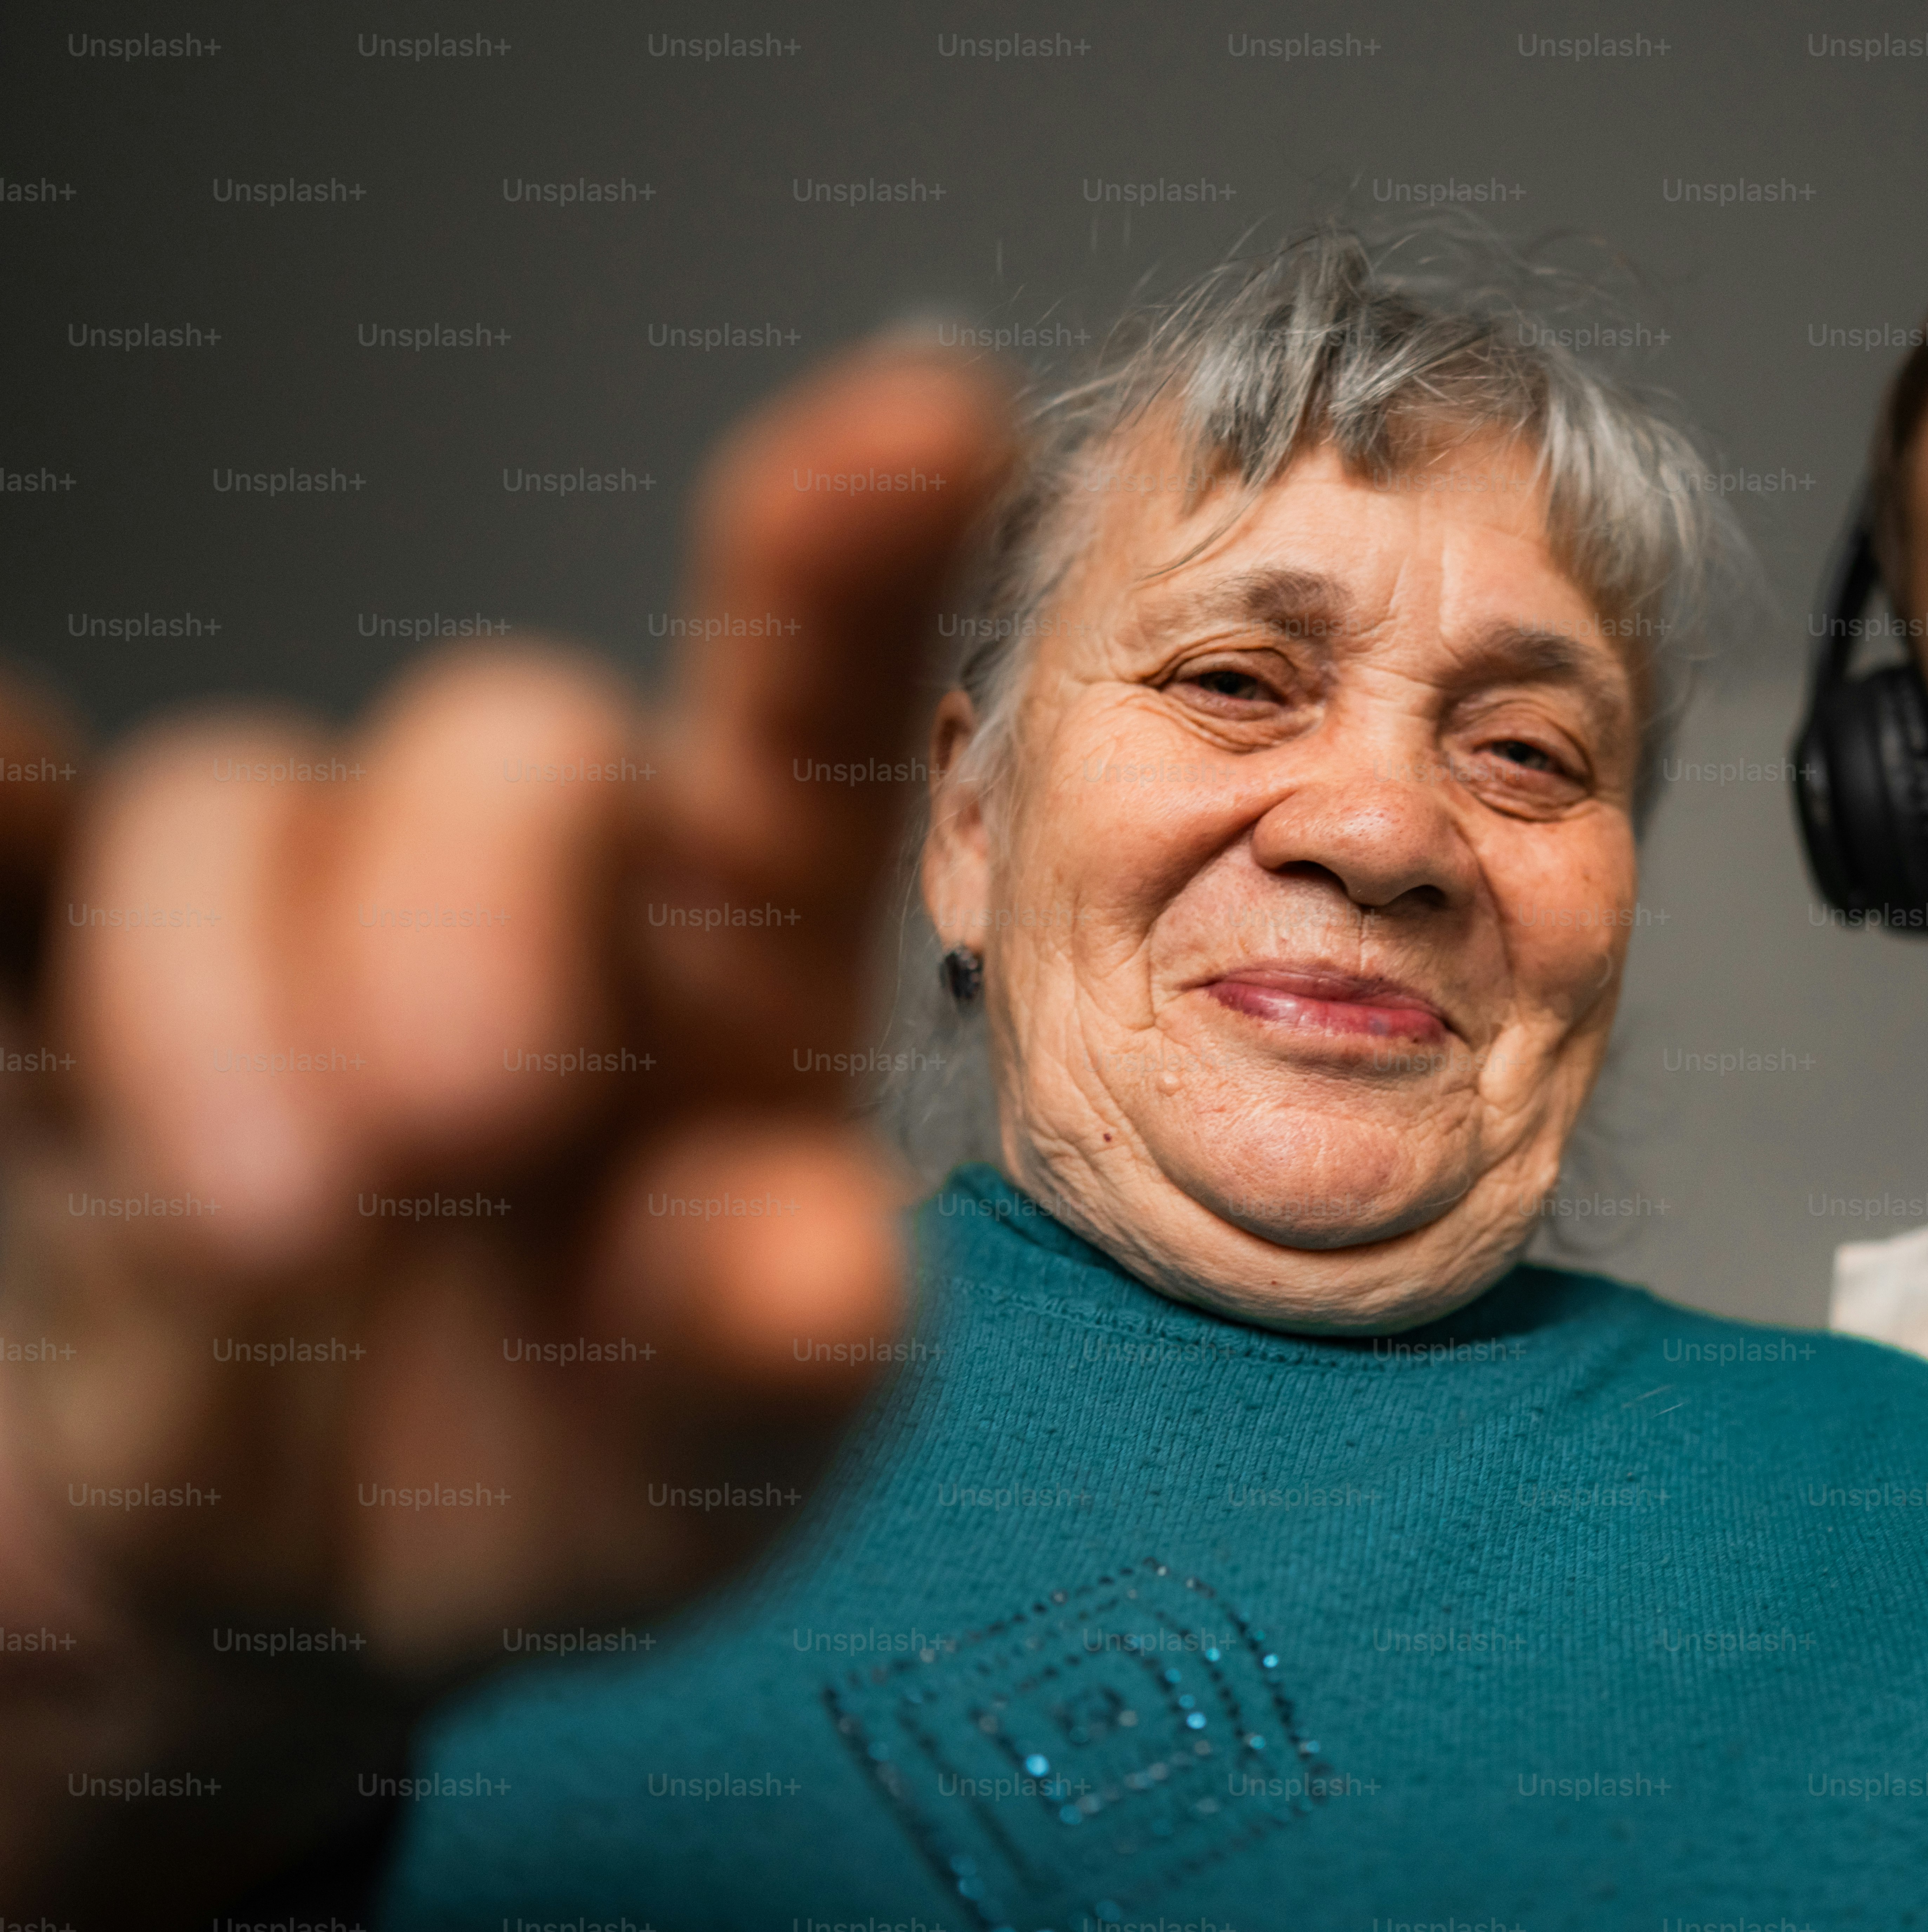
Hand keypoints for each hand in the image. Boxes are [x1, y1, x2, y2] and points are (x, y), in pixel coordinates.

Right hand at [0, 341, 1014, 1911]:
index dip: (855, 573)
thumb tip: (811, 1263)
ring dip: (227, 1000)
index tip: (926, 414)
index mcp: (718, 1009)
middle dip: (472, 893)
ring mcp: (256, 940)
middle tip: (461, 1128)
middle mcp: (513, 921)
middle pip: (512, 746)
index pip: (804, 746)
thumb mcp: (685, 1486)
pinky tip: (0, 780)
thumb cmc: (526, 1499)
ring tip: (268, 1253)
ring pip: (235, 801)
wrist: (258, 1606)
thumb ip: (772, 1383)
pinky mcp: (32, 988)